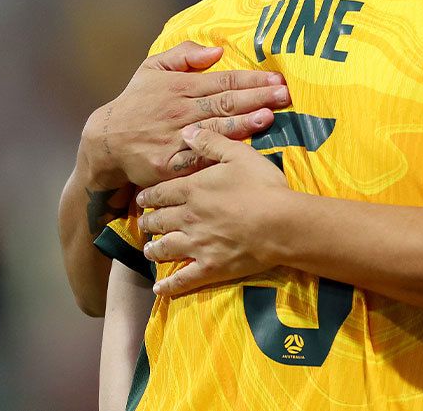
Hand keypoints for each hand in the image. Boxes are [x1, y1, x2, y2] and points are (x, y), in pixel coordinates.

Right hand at [77, 41, 290, 189]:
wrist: (106, 141)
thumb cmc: (136, 102)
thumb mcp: (152, 68)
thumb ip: (184, 55)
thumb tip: (217, 50)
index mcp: (180, 87)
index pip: (222, 81)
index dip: (251, 80)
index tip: (276, 79)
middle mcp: (179, 111)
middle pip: (224, 104)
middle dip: (256, 98)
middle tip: (284, 95)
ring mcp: (175, 139)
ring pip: (214, 130)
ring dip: (243, 124)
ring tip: (268, 117)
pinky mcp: (168, 165)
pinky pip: (198, 160)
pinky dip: (218, 156)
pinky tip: (240, 152)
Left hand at [136, 125, 292, 295]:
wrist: (281, 223)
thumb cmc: (263, 185)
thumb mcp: (239, 155)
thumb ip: (211, 142)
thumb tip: (186, 132)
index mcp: (192, 190)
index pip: (160, 193)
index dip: (148, 197)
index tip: (141, 200)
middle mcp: (188, 219)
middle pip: (158, 221)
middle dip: (148, 222)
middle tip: (144, 223)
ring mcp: (197, 245)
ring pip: (165, 248)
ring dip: (154, 249)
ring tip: (149, 250)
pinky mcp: (210, 267)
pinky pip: (183, 279)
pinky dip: (169, 286)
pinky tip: (159, 289)